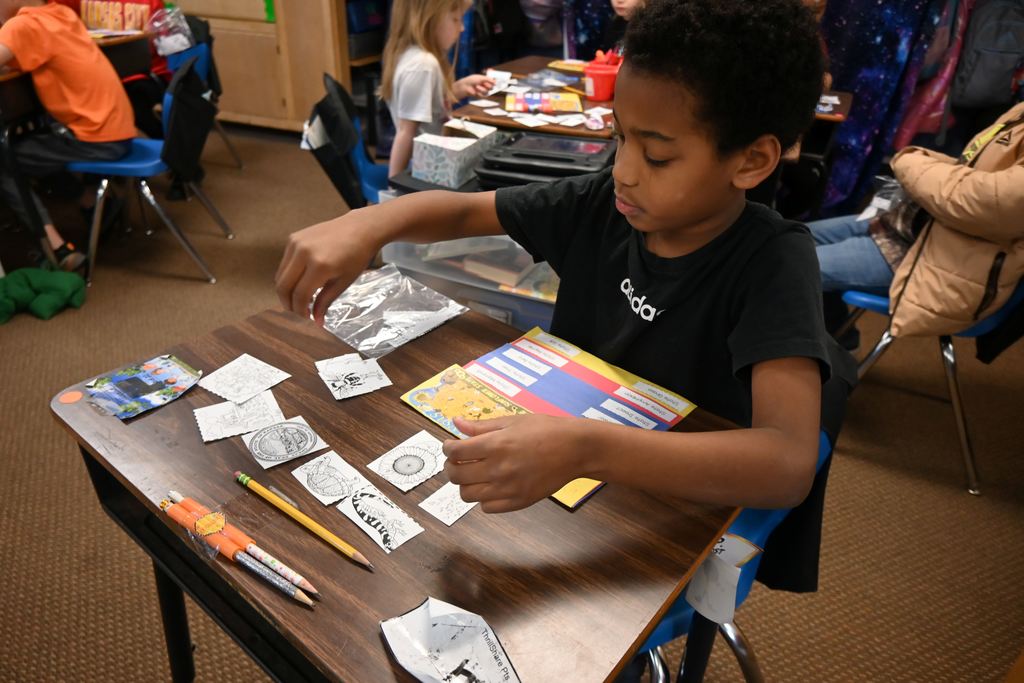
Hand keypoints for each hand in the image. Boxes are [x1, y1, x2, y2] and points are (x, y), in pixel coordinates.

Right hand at [274, 210, 380, 324]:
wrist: (360, 228)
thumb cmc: (357, 256)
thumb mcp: (343, 282)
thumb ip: (326, 301)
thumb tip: (316, 322)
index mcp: (320, 265)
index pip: (300, 295)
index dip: (300, 311)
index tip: (305, 319)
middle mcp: (303, 252)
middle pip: (283, 286)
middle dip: (288, 303)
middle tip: (297, 312)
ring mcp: (296, 243)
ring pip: (280, 275)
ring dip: (287, 291)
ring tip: (300, 299)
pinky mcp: (293, 237)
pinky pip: (284, 263)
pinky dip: (289, 276)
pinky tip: (301, 282)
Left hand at [442, 414, 583, 512]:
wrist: (576, 449)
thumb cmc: (546, 430)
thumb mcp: (513, 421)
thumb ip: (482, 426)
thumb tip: (456, 423)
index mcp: (496, 445)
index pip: (455, 452)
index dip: (447, 448)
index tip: (451, 446)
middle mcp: (498, 469)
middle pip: (456, 476)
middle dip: (451, 466)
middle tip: (457, 461)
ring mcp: (508, 489)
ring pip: (467, 495)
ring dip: (465, 484)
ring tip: (474, 474)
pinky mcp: (519, 502)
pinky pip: (487, 508)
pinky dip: (483, 498)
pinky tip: (491, 486)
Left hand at [454, 74, 494, 99]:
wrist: (465, 87)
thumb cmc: (471, 80)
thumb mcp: (481, 78)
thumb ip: (488, 79)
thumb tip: (495, 82)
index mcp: (485, 80)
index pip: (492, 82)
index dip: (494, 82)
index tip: (495, 83)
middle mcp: (484, 85)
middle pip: (491, 87)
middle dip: (488, 85)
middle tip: (484, 84)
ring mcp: (482, 90)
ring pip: (487, 91)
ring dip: (482, 89)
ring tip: (476, 87)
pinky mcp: (480, 95)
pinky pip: (483, 96)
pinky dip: (479, 93)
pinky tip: (475, 91)